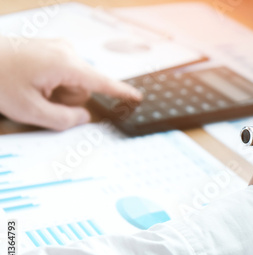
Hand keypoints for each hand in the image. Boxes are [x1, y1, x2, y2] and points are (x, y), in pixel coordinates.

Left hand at [0, 37, 141, 130]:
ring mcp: (59, 49)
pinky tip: (32, 82)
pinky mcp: (52, 51)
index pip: (102, 82)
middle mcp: (66, 52)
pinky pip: (64, 75)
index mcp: (65, 64)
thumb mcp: (29, 109)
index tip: (137, 97)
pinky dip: (52, 85)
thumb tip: (83, 117)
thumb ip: (63, 120)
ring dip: (57, 94)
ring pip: (73, 84)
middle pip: (84, 90)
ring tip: (32, 89)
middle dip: (66, 101)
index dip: (121, 93)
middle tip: (40, 101)